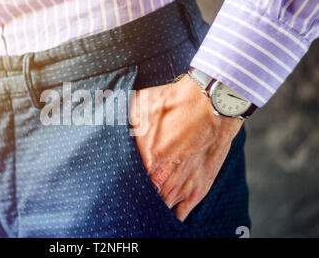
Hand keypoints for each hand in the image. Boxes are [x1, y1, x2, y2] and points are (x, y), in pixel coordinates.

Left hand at [130, 74, 243, 221]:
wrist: (211, 104)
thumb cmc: (175, 103)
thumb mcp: (138, 107)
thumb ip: (122, 121)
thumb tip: (108, 121)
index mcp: (144, 163)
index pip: (123, 186)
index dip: (119, 185)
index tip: (116, 183)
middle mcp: (160, 181)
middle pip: (139, 201)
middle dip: (133, 197)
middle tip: (130, 193)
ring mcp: (179, 189)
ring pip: (158, 210)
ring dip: (150, 207)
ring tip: (145, 202)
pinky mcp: (196, 192)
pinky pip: (179, 215)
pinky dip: (169, 216)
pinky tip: (163, 212)